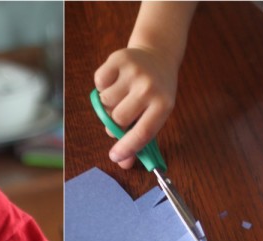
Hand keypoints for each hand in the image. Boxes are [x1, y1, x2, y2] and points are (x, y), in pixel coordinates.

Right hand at [94, 46, 178, 168]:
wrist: (158, 55)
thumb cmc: (155, 93)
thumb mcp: (154, 114)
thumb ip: (139, 140)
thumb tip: (123, 163)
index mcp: (163, 105)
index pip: (142, 133)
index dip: (127, 148)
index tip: (115, 156)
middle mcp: (150, 88)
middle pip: (118, 119)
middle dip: (113, 123)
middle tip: (119, 117)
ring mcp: (134, 72)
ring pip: (105, 102)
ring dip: (107, 104)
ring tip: (120, 95)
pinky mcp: (119, 58)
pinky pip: (98, 83)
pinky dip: (102, 86)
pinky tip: (115, 81)